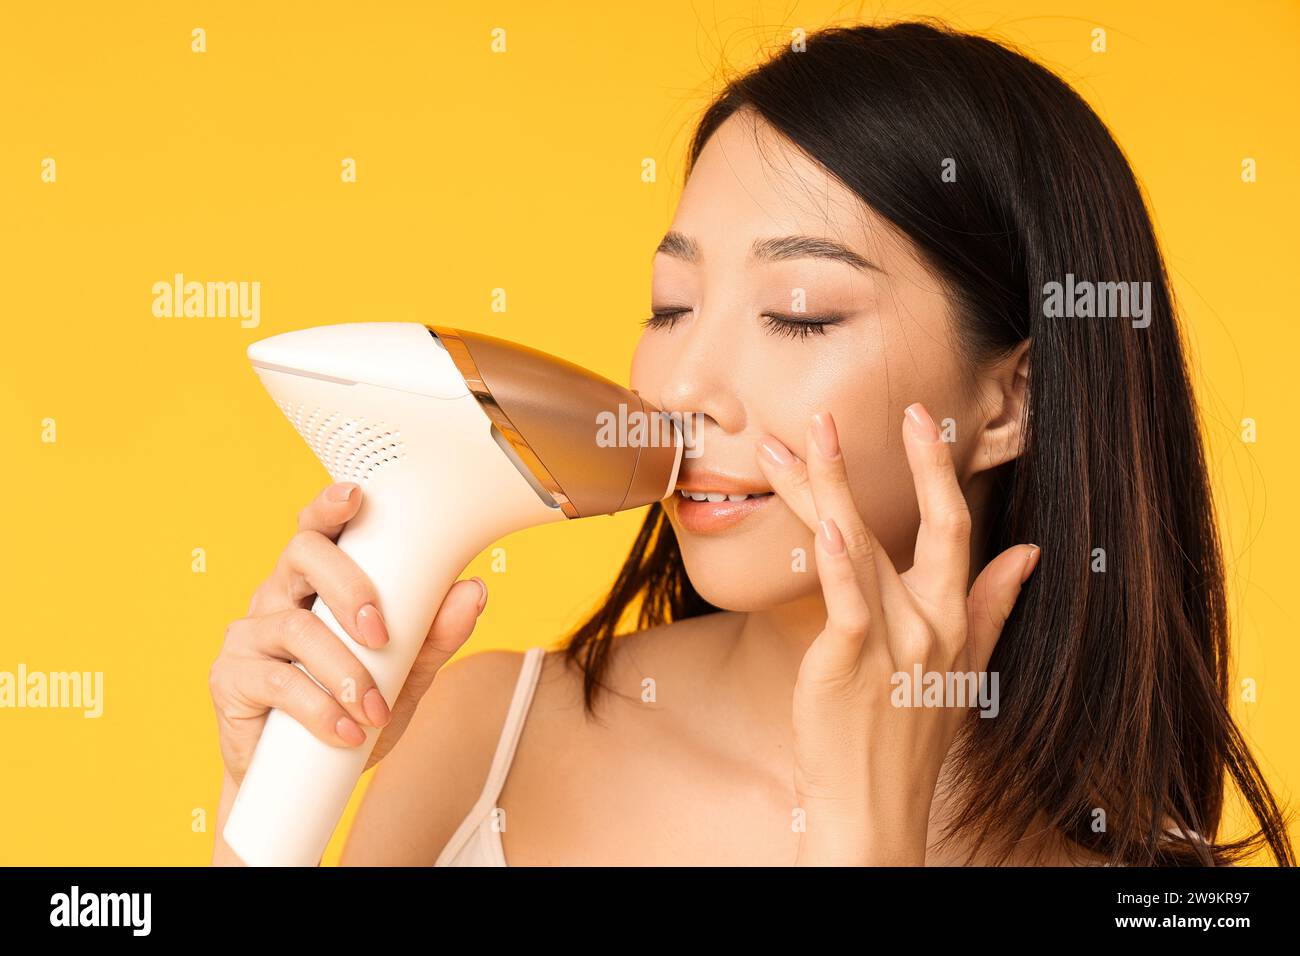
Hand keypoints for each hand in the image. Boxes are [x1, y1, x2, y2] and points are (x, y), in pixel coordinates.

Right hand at [209, 481, 487, 785]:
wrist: (308, 777)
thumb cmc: (354, 705)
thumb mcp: (407, 671)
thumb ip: (437, 633)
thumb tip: (474, 591)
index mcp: (317, 579)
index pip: (318, 528)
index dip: (329, 506)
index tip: (354, 495)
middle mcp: (279, 594)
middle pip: (302, 556)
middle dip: (349, 589)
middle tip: (382, 634)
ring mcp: (250, 633)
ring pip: (295, 629)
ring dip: (344, 670)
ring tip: (375, 709)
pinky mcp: (232, 677)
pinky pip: (276, 682)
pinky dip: (319, 708)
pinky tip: (346, 732)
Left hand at [755, 403, 1039, 864]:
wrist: (876, 807)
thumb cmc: (912, 736)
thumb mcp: (967, 668)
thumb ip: (994, 605)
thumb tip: (1028, 553)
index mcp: (954, 617)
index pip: (953, 525)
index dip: (936, 468)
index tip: (919, 418)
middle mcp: (929, 623)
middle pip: (901, 524)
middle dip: (871, 462)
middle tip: (829, 411)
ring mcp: (892, 642)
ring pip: (859, 548)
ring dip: (825, 489)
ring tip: (794, 442)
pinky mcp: (850, 663)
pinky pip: (846, 604)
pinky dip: (836, 563)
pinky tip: (824, 525)